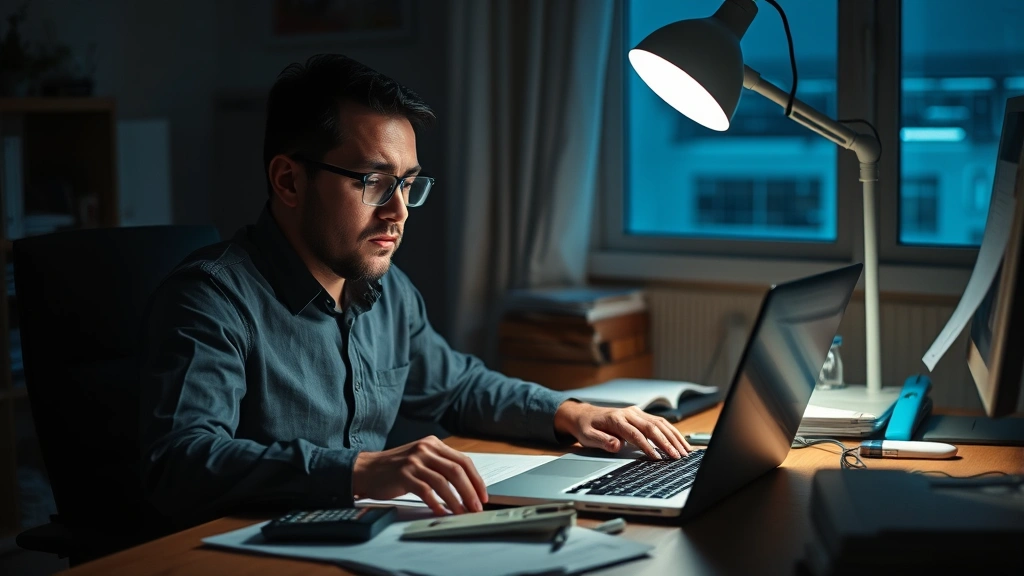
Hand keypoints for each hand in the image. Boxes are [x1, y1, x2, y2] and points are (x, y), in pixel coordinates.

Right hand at [352, 435, 486, 515]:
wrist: (366, 469)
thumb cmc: (395, 468)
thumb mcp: (421, 459)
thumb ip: (441, 466)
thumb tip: (466, 487)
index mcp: (433, 444)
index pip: (463, 460)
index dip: (476, 479)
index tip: (482, 495)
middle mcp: (425, 449)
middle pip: (457, 470)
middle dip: (470, 491)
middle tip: (476, 507)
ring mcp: (414, 461)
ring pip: (443, 482)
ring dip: (456, 500)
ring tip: (461, 513)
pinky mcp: (403, 475)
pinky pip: (425, 491)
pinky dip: (436, 503)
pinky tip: (440, 512)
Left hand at [553, 401, 690, 458]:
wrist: (584, 415)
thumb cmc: (586, 427)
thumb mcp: (587, 437)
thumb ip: (602, 441)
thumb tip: (616, 445)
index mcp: (616, 419)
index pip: (635, 434)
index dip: (647, 446)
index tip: (657, 458)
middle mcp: (628, 413)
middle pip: (652, 427)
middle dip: (666, 443)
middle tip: (677, 456)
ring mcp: (636, 413)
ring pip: (659, 423)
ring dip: (673, 437)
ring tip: (684, 451)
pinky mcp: (641, 415)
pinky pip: (660, 422)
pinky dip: (672, 432)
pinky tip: (680, 441)